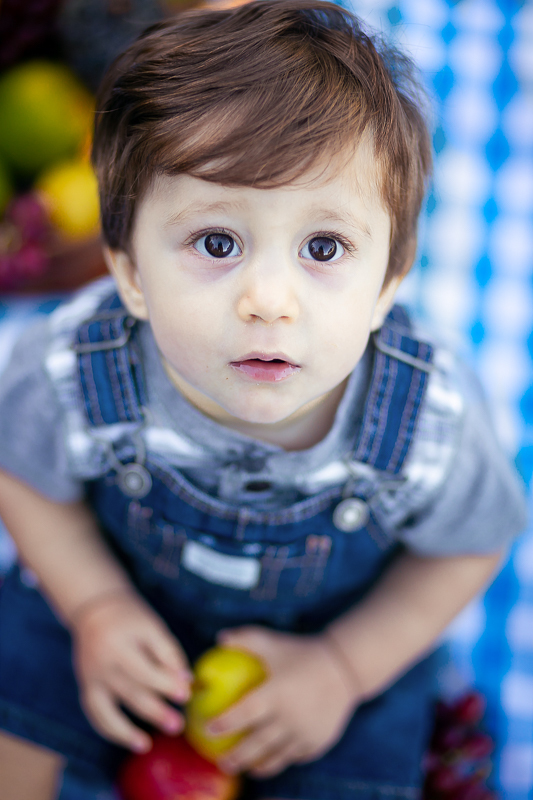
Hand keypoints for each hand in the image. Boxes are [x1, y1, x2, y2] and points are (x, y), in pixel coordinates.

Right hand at [71, 590, 191, 751]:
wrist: (94, 607)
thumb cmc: (131, 617)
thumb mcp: (152, 626)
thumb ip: (168, 653)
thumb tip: (186, 682)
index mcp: (121, 641)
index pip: (146, 669)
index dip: (167, 684)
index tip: (186, 695)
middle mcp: (102, 660)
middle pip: (130, 691)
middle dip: (155, 710)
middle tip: (178, 725)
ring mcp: (91, 675)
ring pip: (109, 709)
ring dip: (128, 730)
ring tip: (147, 744)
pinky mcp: (85, 685)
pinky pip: (95, 713)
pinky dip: (111, 730)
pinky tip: (131, 740)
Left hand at [206, 626, 360, 777]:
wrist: (344, 668)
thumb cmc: (301, 652)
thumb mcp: (273, 642)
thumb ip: (245, 639)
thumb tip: (219, 638)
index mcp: (276, 693)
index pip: (243, 713)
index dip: (223, 723)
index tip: (206, 728)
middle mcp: (290, 717)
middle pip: (256, 745)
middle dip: (235, 758)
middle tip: (221, 762)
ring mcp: (304, 733)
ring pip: (275, 758)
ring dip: (256, 767)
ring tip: (243, 769)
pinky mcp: (317, 743)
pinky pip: (294, 756)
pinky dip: (280, 760)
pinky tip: (270, 761)